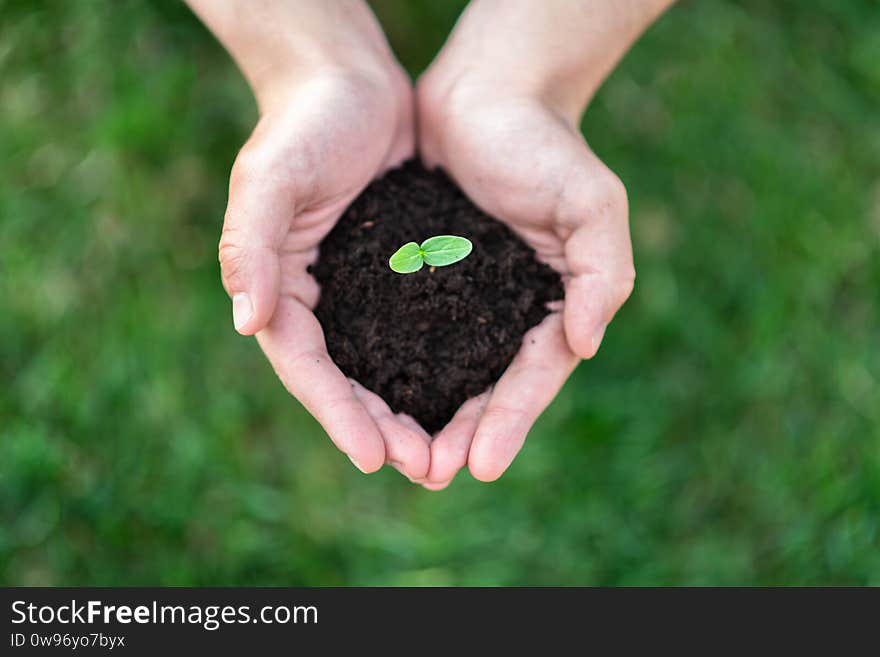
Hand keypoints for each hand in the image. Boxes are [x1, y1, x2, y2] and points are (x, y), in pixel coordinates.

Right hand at [207, 13, 432, 478]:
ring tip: (450, 453)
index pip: (307, 367)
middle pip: (349, 381)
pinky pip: (419, 332)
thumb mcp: (268, 178)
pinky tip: (469, 392)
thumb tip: (246, 324)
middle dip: (383, 428)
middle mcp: (321, 300)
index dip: (337, 415)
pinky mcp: (400, 276)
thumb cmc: (303, 125)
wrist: (349, 83)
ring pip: (387, 367)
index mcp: (282, 288)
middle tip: (427, 469)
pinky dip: (439, 365)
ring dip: (415, 411)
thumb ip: (250, 247)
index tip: (375, 457)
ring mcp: (361, 291)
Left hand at [415, 55, 634, 487]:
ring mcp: (460, 303)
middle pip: (482, 391)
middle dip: (458, 435)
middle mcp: (504, 316)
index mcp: (551, 309)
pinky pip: (400, 334)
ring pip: (438, 374)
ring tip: (394, 456)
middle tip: (428, 475)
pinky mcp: (418, 281)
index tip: (480, 467)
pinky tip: (366, 396)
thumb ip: (602, 273)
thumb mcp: (592, 203)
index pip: (531, 378)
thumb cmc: (546, 146)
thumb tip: (585, 346)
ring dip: (418, 417)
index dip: (507, 423)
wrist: (487, 95)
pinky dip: (387, 368)